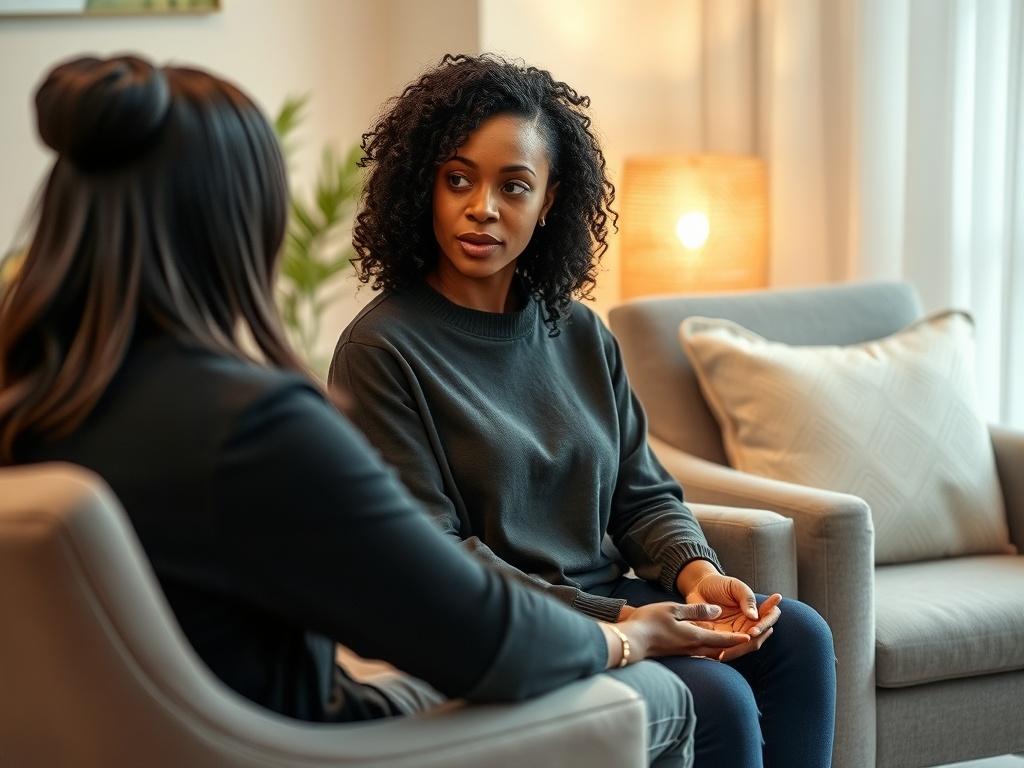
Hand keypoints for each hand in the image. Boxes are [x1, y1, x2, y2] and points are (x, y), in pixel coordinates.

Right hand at [615, 602, 751, 661]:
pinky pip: (698, 653)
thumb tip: (717, 611)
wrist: (629, 642)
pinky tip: (707, 645)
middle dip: (735, 647)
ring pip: (709, 653)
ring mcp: (683, 653)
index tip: (753, 637)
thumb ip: (696, 611)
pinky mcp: (676, 654)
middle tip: (750, 642)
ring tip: (733, 644)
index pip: (722, 639)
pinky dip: (709, 649)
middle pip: (719, 650)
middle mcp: (692, 649)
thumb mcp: (674, 609)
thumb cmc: (649, 623)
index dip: (738, 638)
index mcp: (695, 637)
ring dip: (722, 648)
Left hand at [677, 562, 782, 660]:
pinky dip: (720, 653)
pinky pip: (723, 649)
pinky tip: (715, 656)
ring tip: (723, 655)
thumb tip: (755, 616)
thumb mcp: (735, 586)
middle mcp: (748, 625)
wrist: (699, 586)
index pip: (769, 619)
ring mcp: (735, 633)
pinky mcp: (720, 638)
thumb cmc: (720, 584)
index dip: (764, 626)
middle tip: (734, 648)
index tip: (754, 631)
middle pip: (756, 640)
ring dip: (734, 652)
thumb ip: (747, 599)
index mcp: (756, 611)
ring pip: (740, 648)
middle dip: (747, 645)